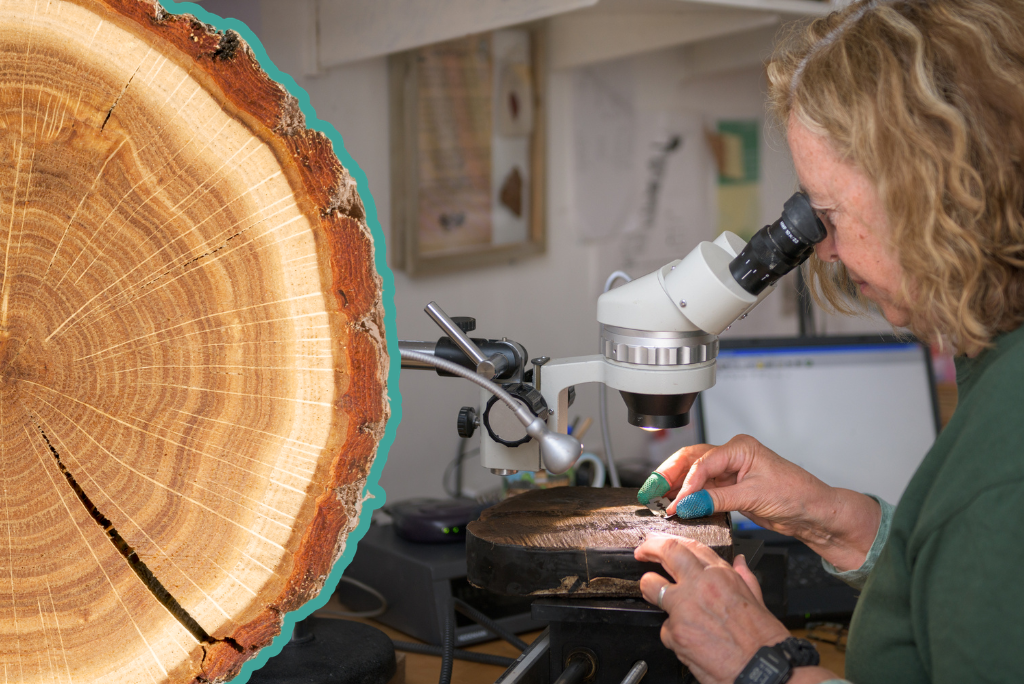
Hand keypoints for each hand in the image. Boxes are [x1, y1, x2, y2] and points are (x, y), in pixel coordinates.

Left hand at [635, 534, 789, 683]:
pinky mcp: (675, 632)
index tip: (662, 543)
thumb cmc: (763, 640)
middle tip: (642, 552)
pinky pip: (664, 627)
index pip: (690, 546)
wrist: (762, 670)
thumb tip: (740, 562)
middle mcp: (700, 586)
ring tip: (653, 593)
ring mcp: (684, 607)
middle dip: (649, 548)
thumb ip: (743, 578)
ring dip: (650, 588)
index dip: (672, 542)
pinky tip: (687, 640)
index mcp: (721, 576)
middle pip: (667, 552)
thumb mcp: (757, 600)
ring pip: (652, 586)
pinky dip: (673, 633)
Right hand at [655, 435, 880, 570]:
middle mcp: (733, 456)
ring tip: (657, 498)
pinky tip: (677, 505)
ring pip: (694, 474)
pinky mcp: (730, 488)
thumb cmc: (798, 495)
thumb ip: (717, 500)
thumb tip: (687, 504)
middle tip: (650, 491)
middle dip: (668, 475)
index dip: (686, 484)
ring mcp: (731, 472)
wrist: (816, 513)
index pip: (703, 463)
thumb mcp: (754, 497)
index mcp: (740, 448)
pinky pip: (703, 490)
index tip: (675, 503)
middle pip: (691, 461)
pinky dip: (688, 497)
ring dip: (676, 487)